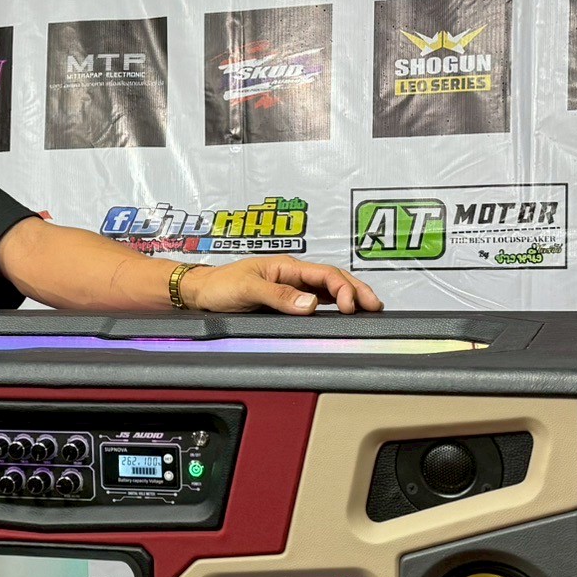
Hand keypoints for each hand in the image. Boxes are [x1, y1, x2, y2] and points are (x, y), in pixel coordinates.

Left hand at [181, 257, 382, 314]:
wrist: (201, 293)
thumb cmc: (220, 286)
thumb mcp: (249, 289)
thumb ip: (280, 296)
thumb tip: (310, 303)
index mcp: (286, 266)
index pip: (325, 274)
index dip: (343, 289)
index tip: (351, 306)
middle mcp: (292, 274)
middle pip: (334, 278)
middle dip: (357, 290)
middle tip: (375, 305)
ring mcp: (291, 285)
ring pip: (328, 287)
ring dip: (349, 295)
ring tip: (368, 307)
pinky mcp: (286, 297)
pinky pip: (317, 297)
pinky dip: (334, 303)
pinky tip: (342, 310)